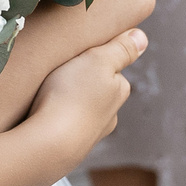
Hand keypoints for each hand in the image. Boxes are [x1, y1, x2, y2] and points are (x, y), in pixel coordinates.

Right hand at [26, 26, 146, 166]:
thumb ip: (120, 49)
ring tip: (47, 96)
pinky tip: (42, 116)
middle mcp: (109, 116)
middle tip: (59, 74)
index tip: (76, 57)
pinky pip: (63, 127)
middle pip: (96, 90)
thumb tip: (142, 37)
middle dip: (80, 82)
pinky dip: (56, 120)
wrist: (48, 145)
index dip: (93, 59)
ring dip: (67, 102)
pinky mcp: (69, 148)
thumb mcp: (97, 60)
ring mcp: (89, 135)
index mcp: (118, 92)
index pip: (112, 68)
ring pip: (79, 110)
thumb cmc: (70, 97)